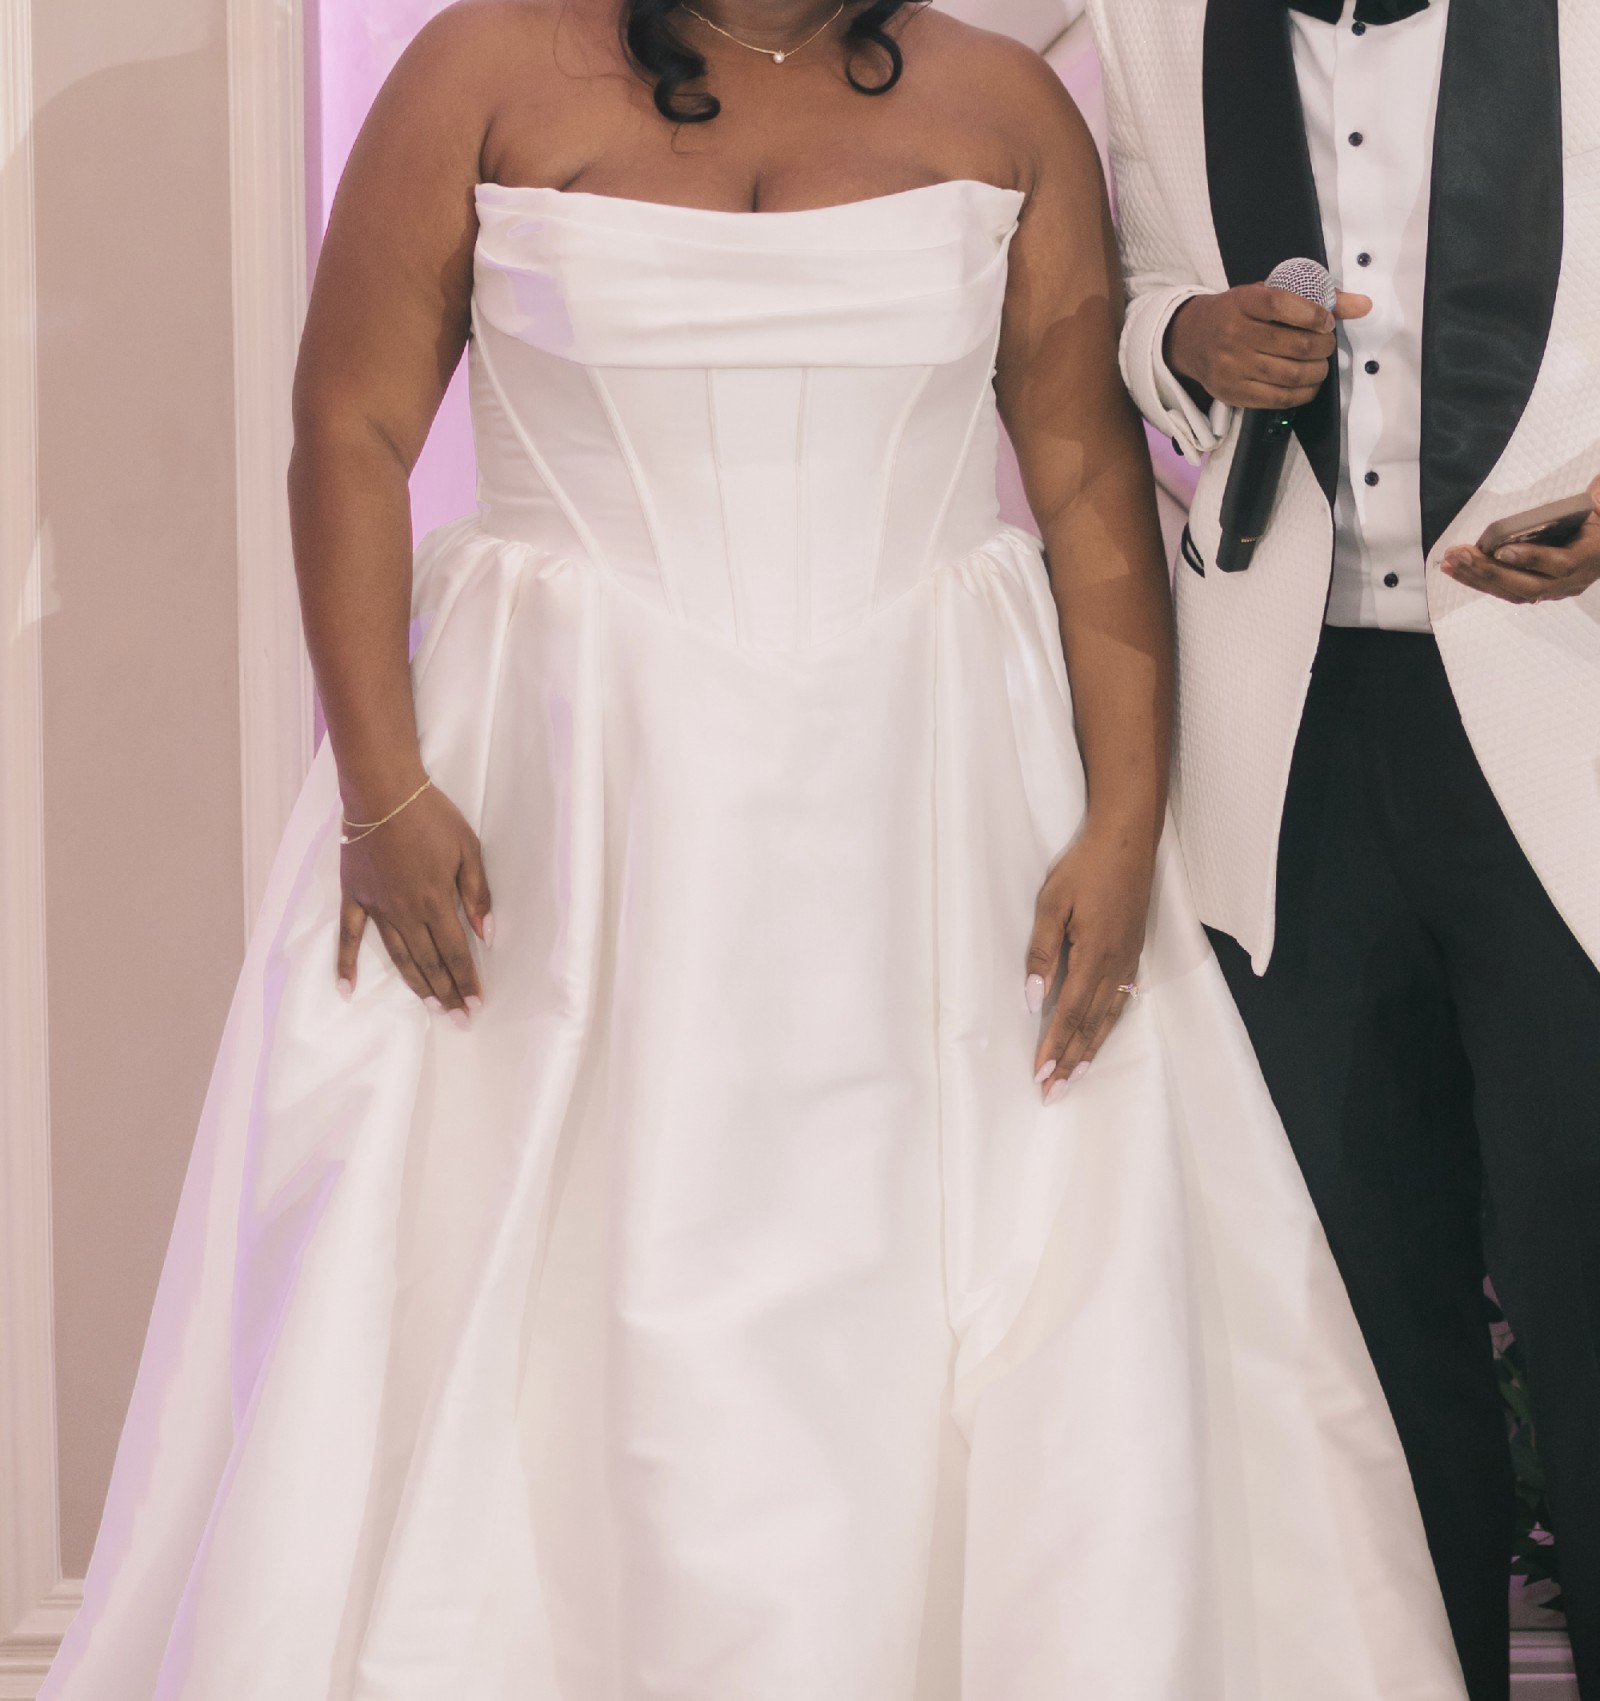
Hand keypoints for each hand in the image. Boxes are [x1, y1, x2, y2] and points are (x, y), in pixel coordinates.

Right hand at [336, 781, 492, 1021]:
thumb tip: (486, 933)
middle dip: (446, 993)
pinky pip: (349, 936)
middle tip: (459, 1019)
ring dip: (415, 985)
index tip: (476, 1004)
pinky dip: (345, 964)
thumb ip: (477, 894)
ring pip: (398, 956)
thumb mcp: (468, 849)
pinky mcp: (355, 896)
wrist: (382, 791)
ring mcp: (377, 906)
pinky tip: (347, 989)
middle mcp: (405, 912)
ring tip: (430, 1007)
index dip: (466, 981)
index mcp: (435, 901)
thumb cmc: (430, 816)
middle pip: (429, 962)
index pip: (455, 952)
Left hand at [1024, 823, 1154, 1103]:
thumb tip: (1033, 997)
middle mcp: (1115, 966)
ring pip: (1109, 1017)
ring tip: (1076, 1078)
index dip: (1055, 1048)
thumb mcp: (1051, 903)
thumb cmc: (1085, 867)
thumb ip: (1041, 952)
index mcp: (1093, 956)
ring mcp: (1128, 959)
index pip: (1069, 1014)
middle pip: (1090, 1025)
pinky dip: (1109, 1025)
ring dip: (1090, 1050)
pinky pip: (1122, 1000)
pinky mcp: (1133, 951)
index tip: (1041, 1076)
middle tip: (1054, 1094)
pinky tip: (1102, 1036)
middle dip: (1071, 1062)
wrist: (1128, 839)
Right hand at [1166, 283, 1370, 410]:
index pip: (1283, 305)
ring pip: (1291, 374)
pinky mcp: (1233, 393)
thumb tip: (1364, 305)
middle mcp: (1234, 334)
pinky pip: (1279, 398)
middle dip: (1323, 346)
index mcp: (1243, 302)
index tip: (1326, 322)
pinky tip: (1308, 383)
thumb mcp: (1267, 295)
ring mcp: (1231, 367)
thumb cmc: (1238, 313)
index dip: (1314, 315)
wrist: (1191, 340)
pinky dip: (1303, 392)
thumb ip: (1315, 298)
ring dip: (1318, 371)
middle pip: (1295, 345)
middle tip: (1326, 344)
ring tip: (1320, 364)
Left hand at [1441, 477, 1599, 604]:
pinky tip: (1457, 570)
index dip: (1532, 559)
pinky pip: (1506, 592)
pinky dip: (1479, 581)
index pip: (1561, 564)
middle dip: (1489, 571)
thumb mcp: (1594, 507)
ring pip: (1513, 593)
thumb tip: (1583, 488)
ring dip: (1477, 578)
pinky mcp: (1538, 594)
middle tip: (1459, 555)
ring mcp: (1555, 591)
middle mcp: (1572, 581)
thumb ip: (1586, 499)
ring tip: (1450, 563)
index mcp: (1590, 556)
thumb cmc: (1592, 519)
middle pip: (1528, 586)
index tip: (1502, 549)